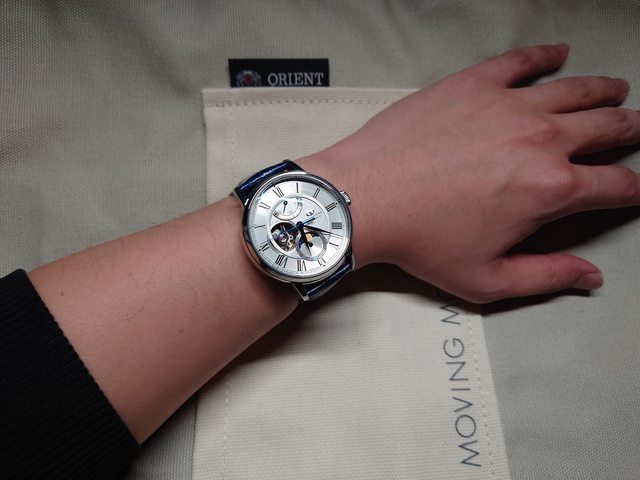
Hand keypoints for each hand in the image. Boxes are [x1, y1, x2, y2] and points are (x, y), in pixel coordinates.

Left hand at [298, 44, 639, 302]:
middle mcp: (540, 139)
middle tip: (635, 130)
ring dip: (603, 91)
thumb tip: (589, 277)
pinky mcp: (474, 83)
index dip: (634, 189)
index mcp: (549, 189)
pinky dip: (546, 55)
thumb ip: (546, 277)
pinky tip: (558, 54)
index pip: (615, 185)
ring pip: (576, 89)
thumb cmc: (418, 240)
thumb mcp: (486, 279)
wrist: (366, 198)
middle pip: (607, 127)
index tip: (634, 188)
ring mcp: (508, 105)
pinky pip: (522, 60)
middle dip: (630, 130)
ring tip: (614, 92)